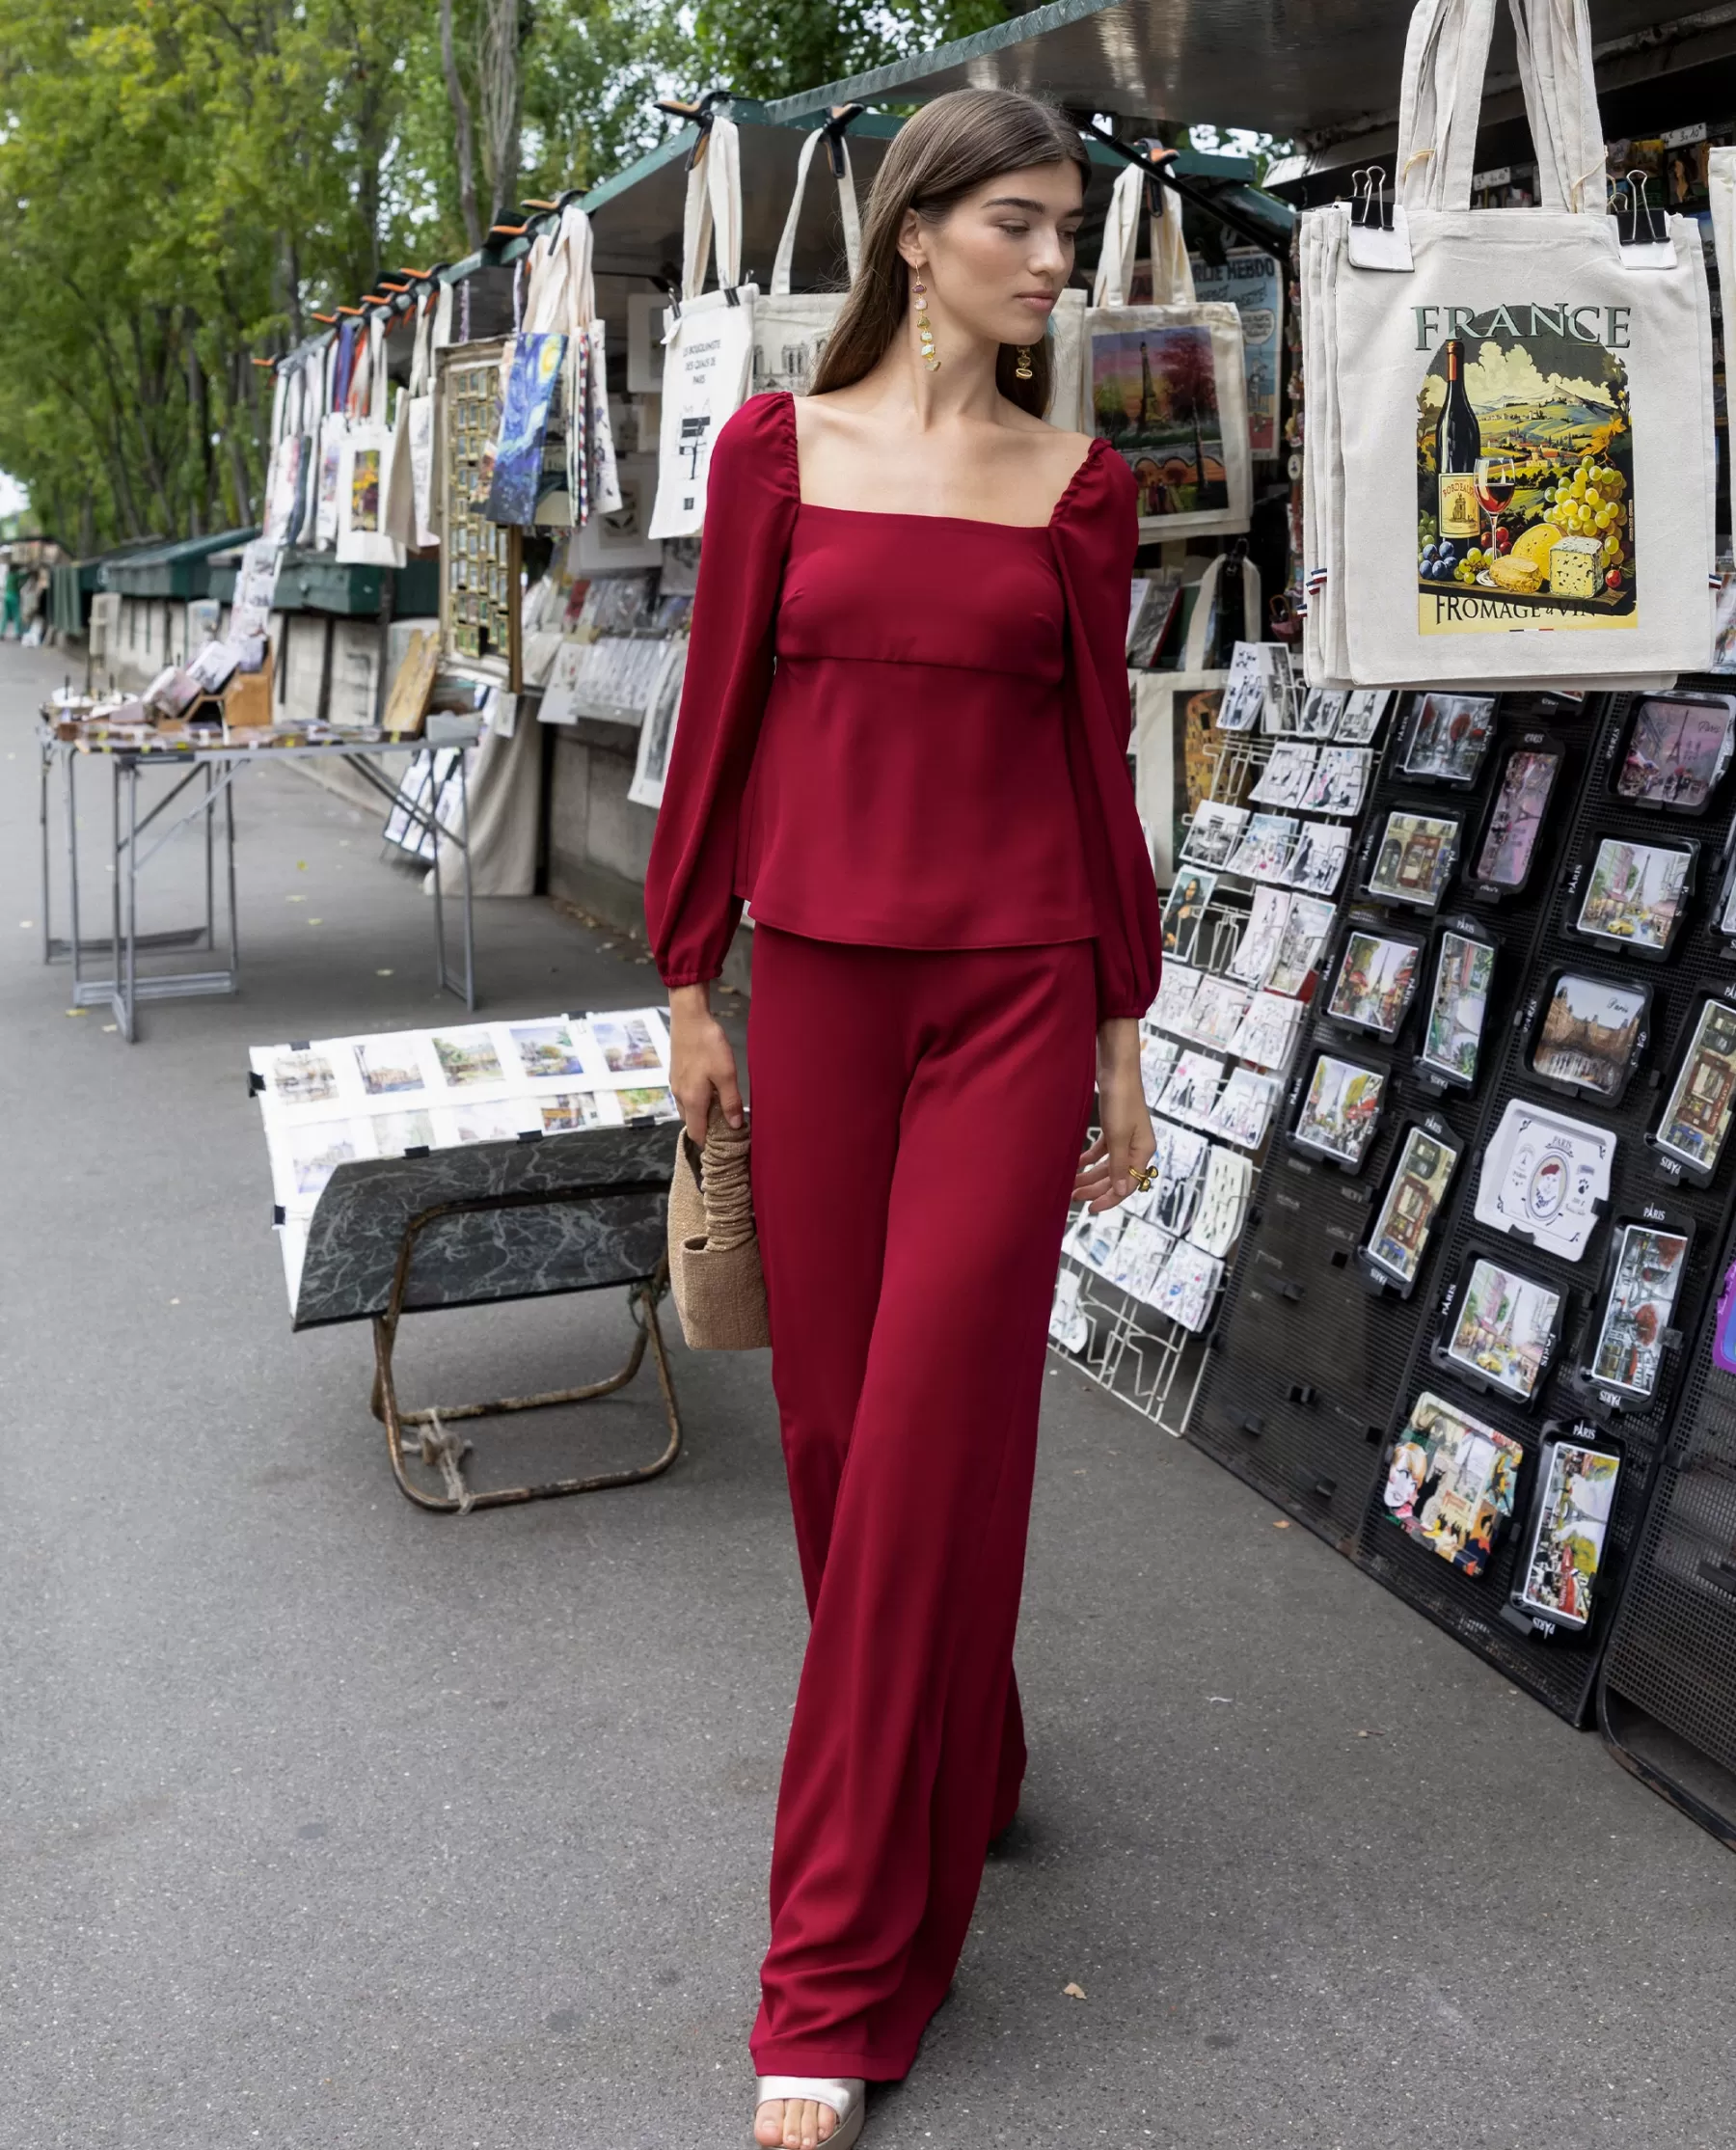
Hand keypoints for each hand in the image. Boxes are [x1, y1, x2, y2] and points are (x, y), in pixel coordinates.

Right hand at [667, 981, 743, 1144]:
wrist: (689, 1018)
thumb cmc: (709, 1045)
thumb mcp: (726, 1074)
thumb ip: (730, 1102)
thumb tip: (735, 1126)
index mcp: (691, 1100)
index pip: (696, 1133)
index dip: (708, 1143)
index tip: (723, 1146)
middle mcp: (679, 1096)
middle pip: (691, 1123)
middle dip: (706, 1130)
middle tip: (726, 1128)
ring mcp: (675, 1084)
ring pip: (687, 1109)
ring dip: (701, 1115)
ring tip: (720, 1111)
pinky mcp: (675, 1073)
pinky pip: (685, 1096)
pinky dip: (696, 1101)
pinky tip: (709, 1092)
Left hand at [1073, 1017, 1154, 1213]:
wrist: (1117, 1069)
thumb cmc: (1120, 1101)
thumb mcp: (1117, 1137)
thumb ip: (1119, 1166)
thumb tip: (1121, 1191)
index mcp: (1143, 1151)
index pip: (1128, 1184)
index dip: (1110, 1198)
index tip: (1090, 1208)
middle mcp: (1137, 1147)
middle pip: (1116, 1176)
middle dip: (1095, 1188)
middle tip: (1073, 1196)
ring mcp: (1126, 1137)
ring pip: (1108, 1165)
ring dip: (1091, 1175)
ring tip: (1072, 1184)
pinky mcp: (1114, 1127)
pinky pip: (1103, 1150)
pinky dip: (1090, 1158)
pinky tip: (1077, 1164)